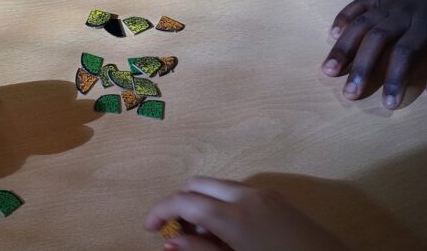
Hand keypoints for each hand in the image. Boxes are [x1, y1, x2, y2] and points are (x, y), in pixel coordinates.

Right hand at [145, 177, 345, 250]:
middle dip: (181, 204)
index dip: (159, 212)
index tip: (147, 228)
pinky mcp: (279, 200)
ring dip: (202, 204)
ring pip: (218, 187)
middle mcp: (246, 194)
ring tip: (203, 238)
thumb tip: (170, 242)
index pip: (183, 201)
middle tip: (176, 234)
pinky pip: (238, 192)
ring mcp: (265, 194)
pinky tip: (227, 233)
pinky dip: (222, 204)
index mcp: (233, 214)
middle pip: (198, 184)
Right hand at [322, 0, 426, 108]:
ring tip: (328, 69)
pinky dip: (344, 17)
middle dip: (360, 67)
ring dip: (343, 46)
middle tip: (348, 92)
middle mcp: (403, 12)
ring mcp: (390, 1)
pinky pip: (359, 4)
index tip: (387, 104)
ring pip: (361, 23)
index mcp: (426, 26)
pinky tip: (333, 34)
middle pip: (375, 39)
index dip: (393, 79)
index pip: (403, 55)